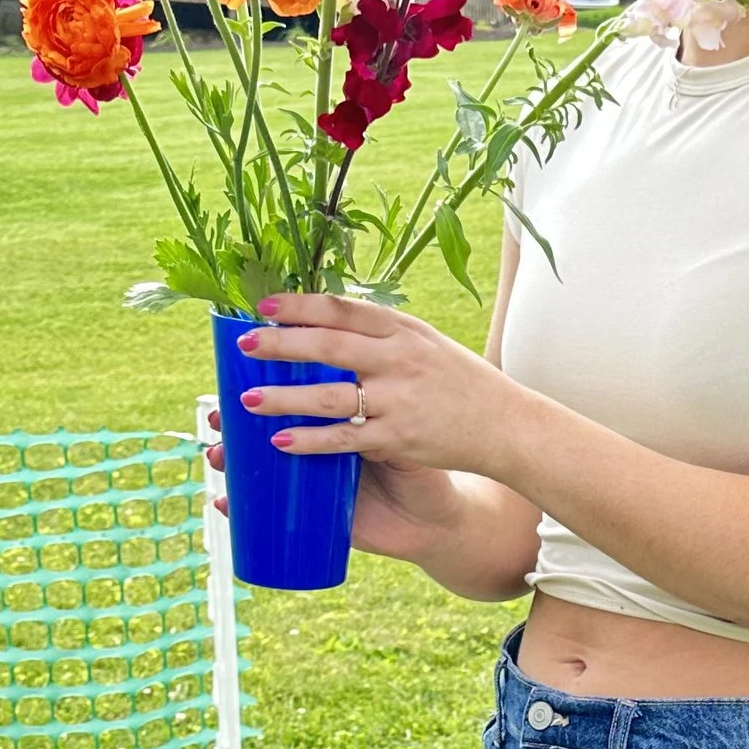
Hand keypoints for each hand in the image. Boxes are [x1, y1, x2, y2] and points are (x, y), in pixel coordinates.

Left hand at [236, 290, 526, 480]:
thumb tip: (328, 319)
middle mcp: (399, 359)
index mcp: (403, 329)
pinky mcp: (399, 438)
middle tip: (243, 345)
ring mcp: (399, 399)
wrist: (506, 426)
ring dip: (285, 398)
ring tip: (248, 401)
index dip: (300, 306)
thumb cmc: (460, 383)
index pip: (343, 310)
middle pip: (329, 346)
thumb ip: (382, 334)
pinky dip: (311, 441)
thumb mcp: (426, 343)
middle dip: (280, 345)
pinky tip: (282, 442)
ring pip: (330, 396)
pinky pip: (345, 439)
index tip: (264, 306)